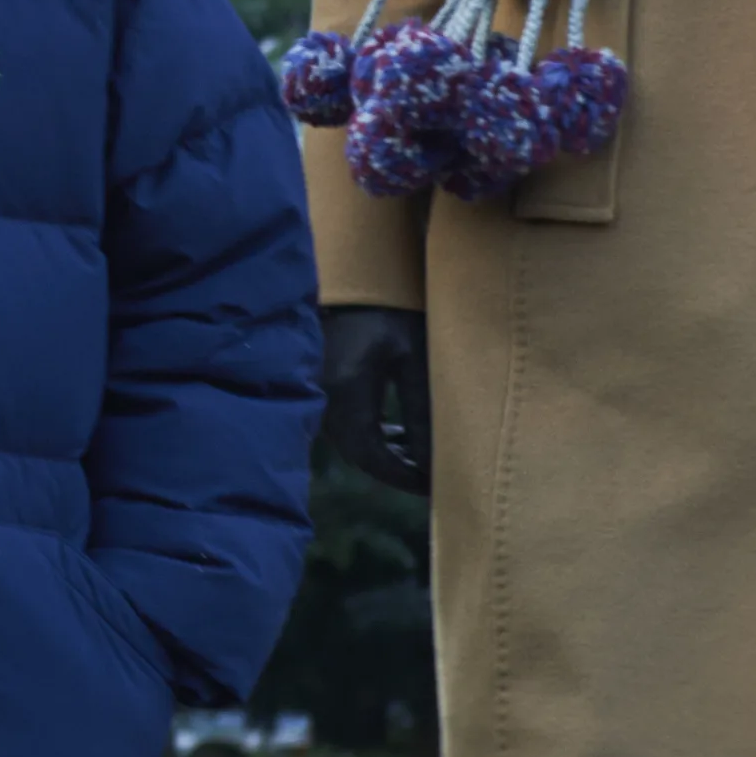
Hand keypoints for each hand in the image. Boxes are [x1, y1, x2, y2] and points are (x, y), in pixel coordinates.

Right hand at [317, 302, 427, 495]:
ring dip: (385, 453)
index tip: (434, 485)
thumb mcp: (411, 354)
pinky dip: (373, 435)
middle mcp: (327, 399)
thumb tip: (434, 457)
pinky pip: (346, 425)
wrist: (349, 271)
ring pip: (352, 441)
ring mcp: (320, 392)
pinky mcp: (323, 384)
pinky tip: (396, 431)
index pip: (373, 457)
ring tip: (420, 454)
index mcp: (347, 393)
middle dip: (396, 470)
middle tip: (432, 476)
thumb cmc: (386, 306)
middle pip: (359, 455)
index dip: (403, 477)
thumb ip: (421, 407)